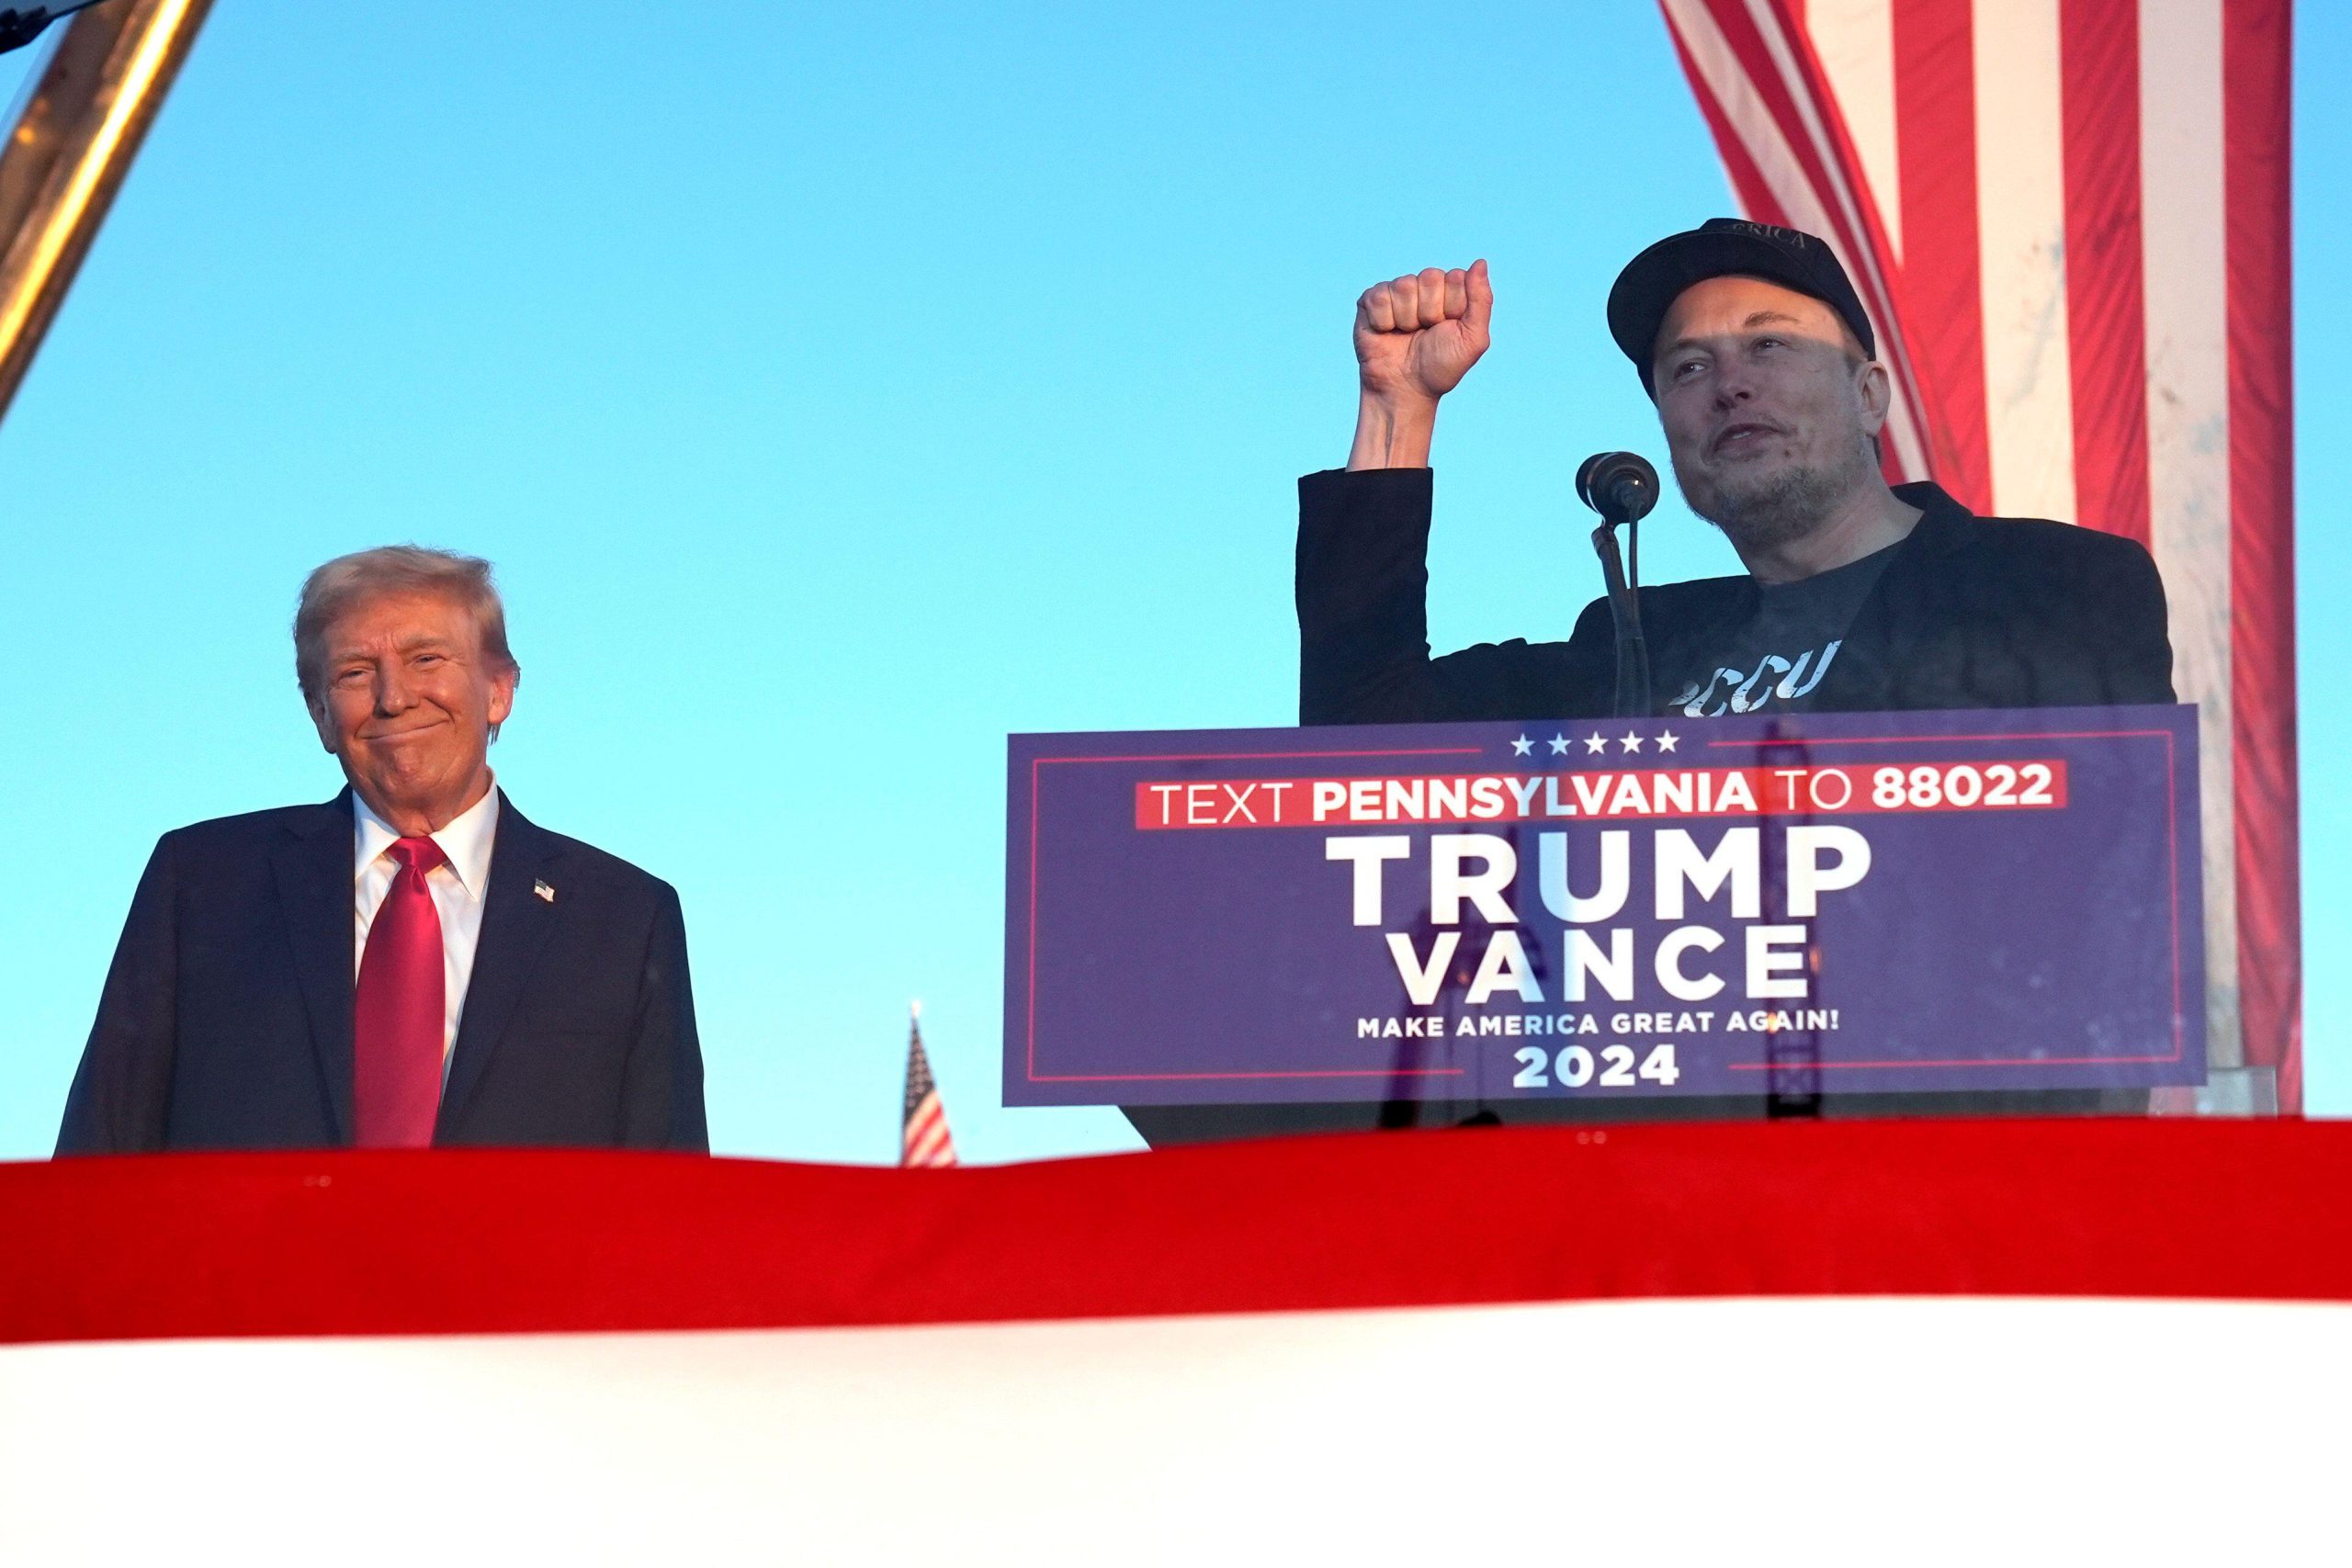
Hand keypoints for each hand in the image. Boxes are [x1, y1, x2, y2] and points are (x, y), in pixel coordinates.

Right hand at [1354, 259, 1491, 407]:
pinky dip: (1384, 321)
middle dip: (1430, 312)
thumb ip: (1482, 300)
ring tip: (1406, 334)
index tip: (1448, 328)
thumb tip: (1480, 262)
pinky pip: (1379, 297)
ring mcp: (1397, 292)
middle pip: (1430, 276)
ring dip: (1407, 319)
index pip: (1456, 277)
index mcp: (1451, 291)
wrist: (1405, 391)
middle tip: (1426, 332)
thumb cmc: (1441, 367)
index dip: (1453, 306)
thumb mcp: (1472, 338)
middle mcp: (1424, 287)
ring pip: (1404, 286)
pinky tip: (1386, 333)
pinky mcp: (1371, 301)